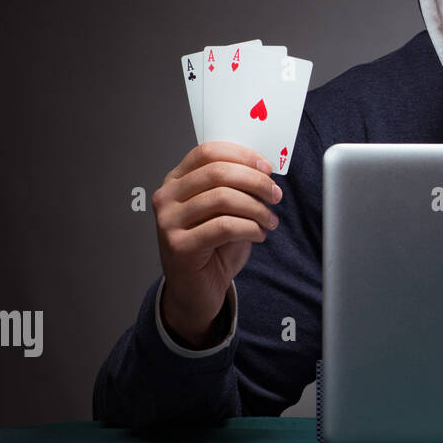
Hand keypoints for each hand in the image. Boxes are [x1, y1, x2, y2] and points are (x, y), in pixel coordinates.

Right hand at [153, 141, 282, 346]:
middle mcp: (167, 198)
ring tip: (269, 220)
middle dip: (255, 181)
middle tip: (275, 194)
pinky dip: (250, 228)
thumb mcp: (225, 210)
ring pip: (222, 198)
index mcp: (176, 181)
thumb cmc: (213, 247)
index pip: (208, 152)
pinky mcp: (179, 246)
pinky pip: (224, 226)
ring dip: (256, 208)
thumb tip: (264, 170)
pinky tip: (258, 235)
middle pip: (218, 172)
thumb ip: (235, 187)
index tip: (267, 167)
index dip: (242, 156)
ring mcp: (168, 222)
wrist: (196, 290)